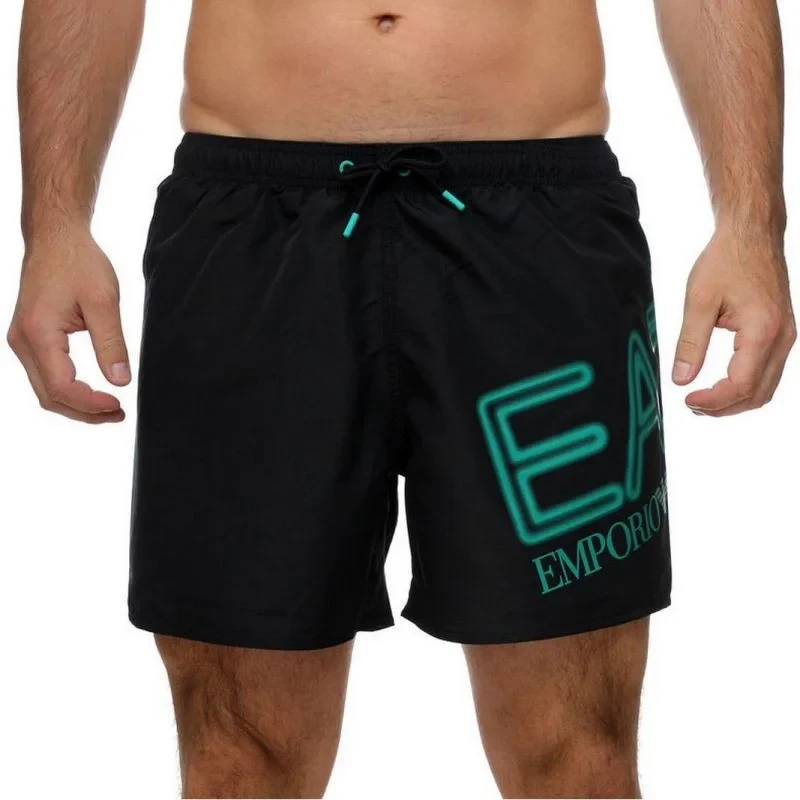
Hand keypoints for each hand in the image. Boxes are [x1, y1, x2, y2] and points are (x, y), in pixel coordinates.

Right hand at [7, 230, 130, 423]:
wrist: (56, 238)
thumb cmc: (78, 262)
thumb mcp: (104, 301)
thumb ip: (111, 343)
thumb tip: (120, 381)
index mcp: (39, 333)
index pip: (62, 387)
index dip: (91, 404)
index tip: (119, 404)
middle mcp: (22, 341)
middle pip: (50, 396)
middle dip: (84, 412)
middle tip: (118, 414)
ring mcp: (22, 341)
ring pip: (45, 390)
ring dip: (76, 405)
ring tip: (109, 408)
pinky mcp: (29, 339)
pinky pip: (44, 376)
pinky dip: (67, 390)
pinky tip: (92, 392)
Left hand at [672, 229, 795, 415]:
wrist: (752, 234)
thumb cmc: (726, 260)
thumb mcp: (698, 301)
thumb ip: (690, 343)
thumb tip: (681, 379)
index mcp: (762, 331)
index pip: (740, 385)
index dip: (713, 400)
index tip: (687, 399)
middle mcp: (782, 338)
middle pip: (757, 394)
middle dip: (724, 407)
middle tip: (692, 404)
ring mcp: (786, 337)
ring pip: (766, 388)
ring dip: (736, 400)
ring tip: (703, 399)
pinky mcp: (782, 334)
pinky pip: (769, 373)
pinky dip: (746, 386)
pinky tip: (720, 385)